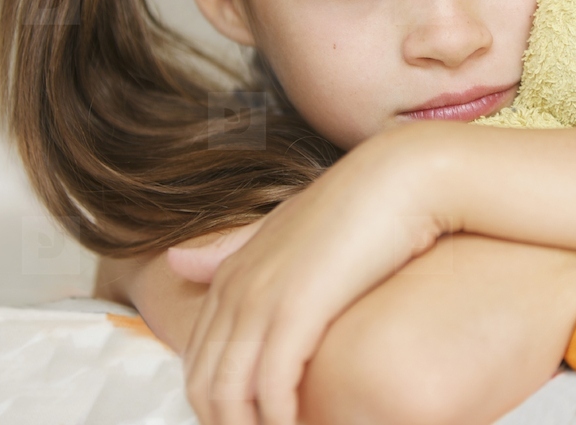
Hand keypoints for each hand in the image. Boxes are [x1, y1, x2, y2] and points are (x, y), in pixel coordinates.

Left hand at [180, 125, 445, 424]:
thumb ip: (234, 249)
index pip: (198, 361)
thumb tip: (175, 259)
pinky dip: (283, 421)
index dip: (218, 404)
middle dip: (229, 423)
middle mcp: (235, 288)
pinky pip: (272, 390)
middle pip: (203, 387)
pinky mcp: (296, 312)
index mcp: (230, 270)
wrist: (401, 176)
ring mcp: (261, 299)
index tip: (251, 420)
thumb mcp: (286, 225)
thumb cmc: (357, 202)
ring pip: (228, 397)